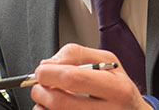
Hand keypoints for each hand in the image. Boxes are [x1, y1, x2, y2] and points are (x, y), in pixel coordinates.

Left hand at [30, 44, 153, 109]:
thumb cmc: (118, 87)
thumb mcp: (107, 62)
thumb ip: (76, 54)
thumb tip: (48, 64)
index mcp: (116, 89)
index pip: (73, 79)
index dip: (49, 74)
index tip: (41, 71)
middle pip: (60, 102)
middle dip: (40, 91)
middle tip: (41, 85)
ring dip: (42, 104)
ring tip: (50, 95)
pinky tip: (55, 108)